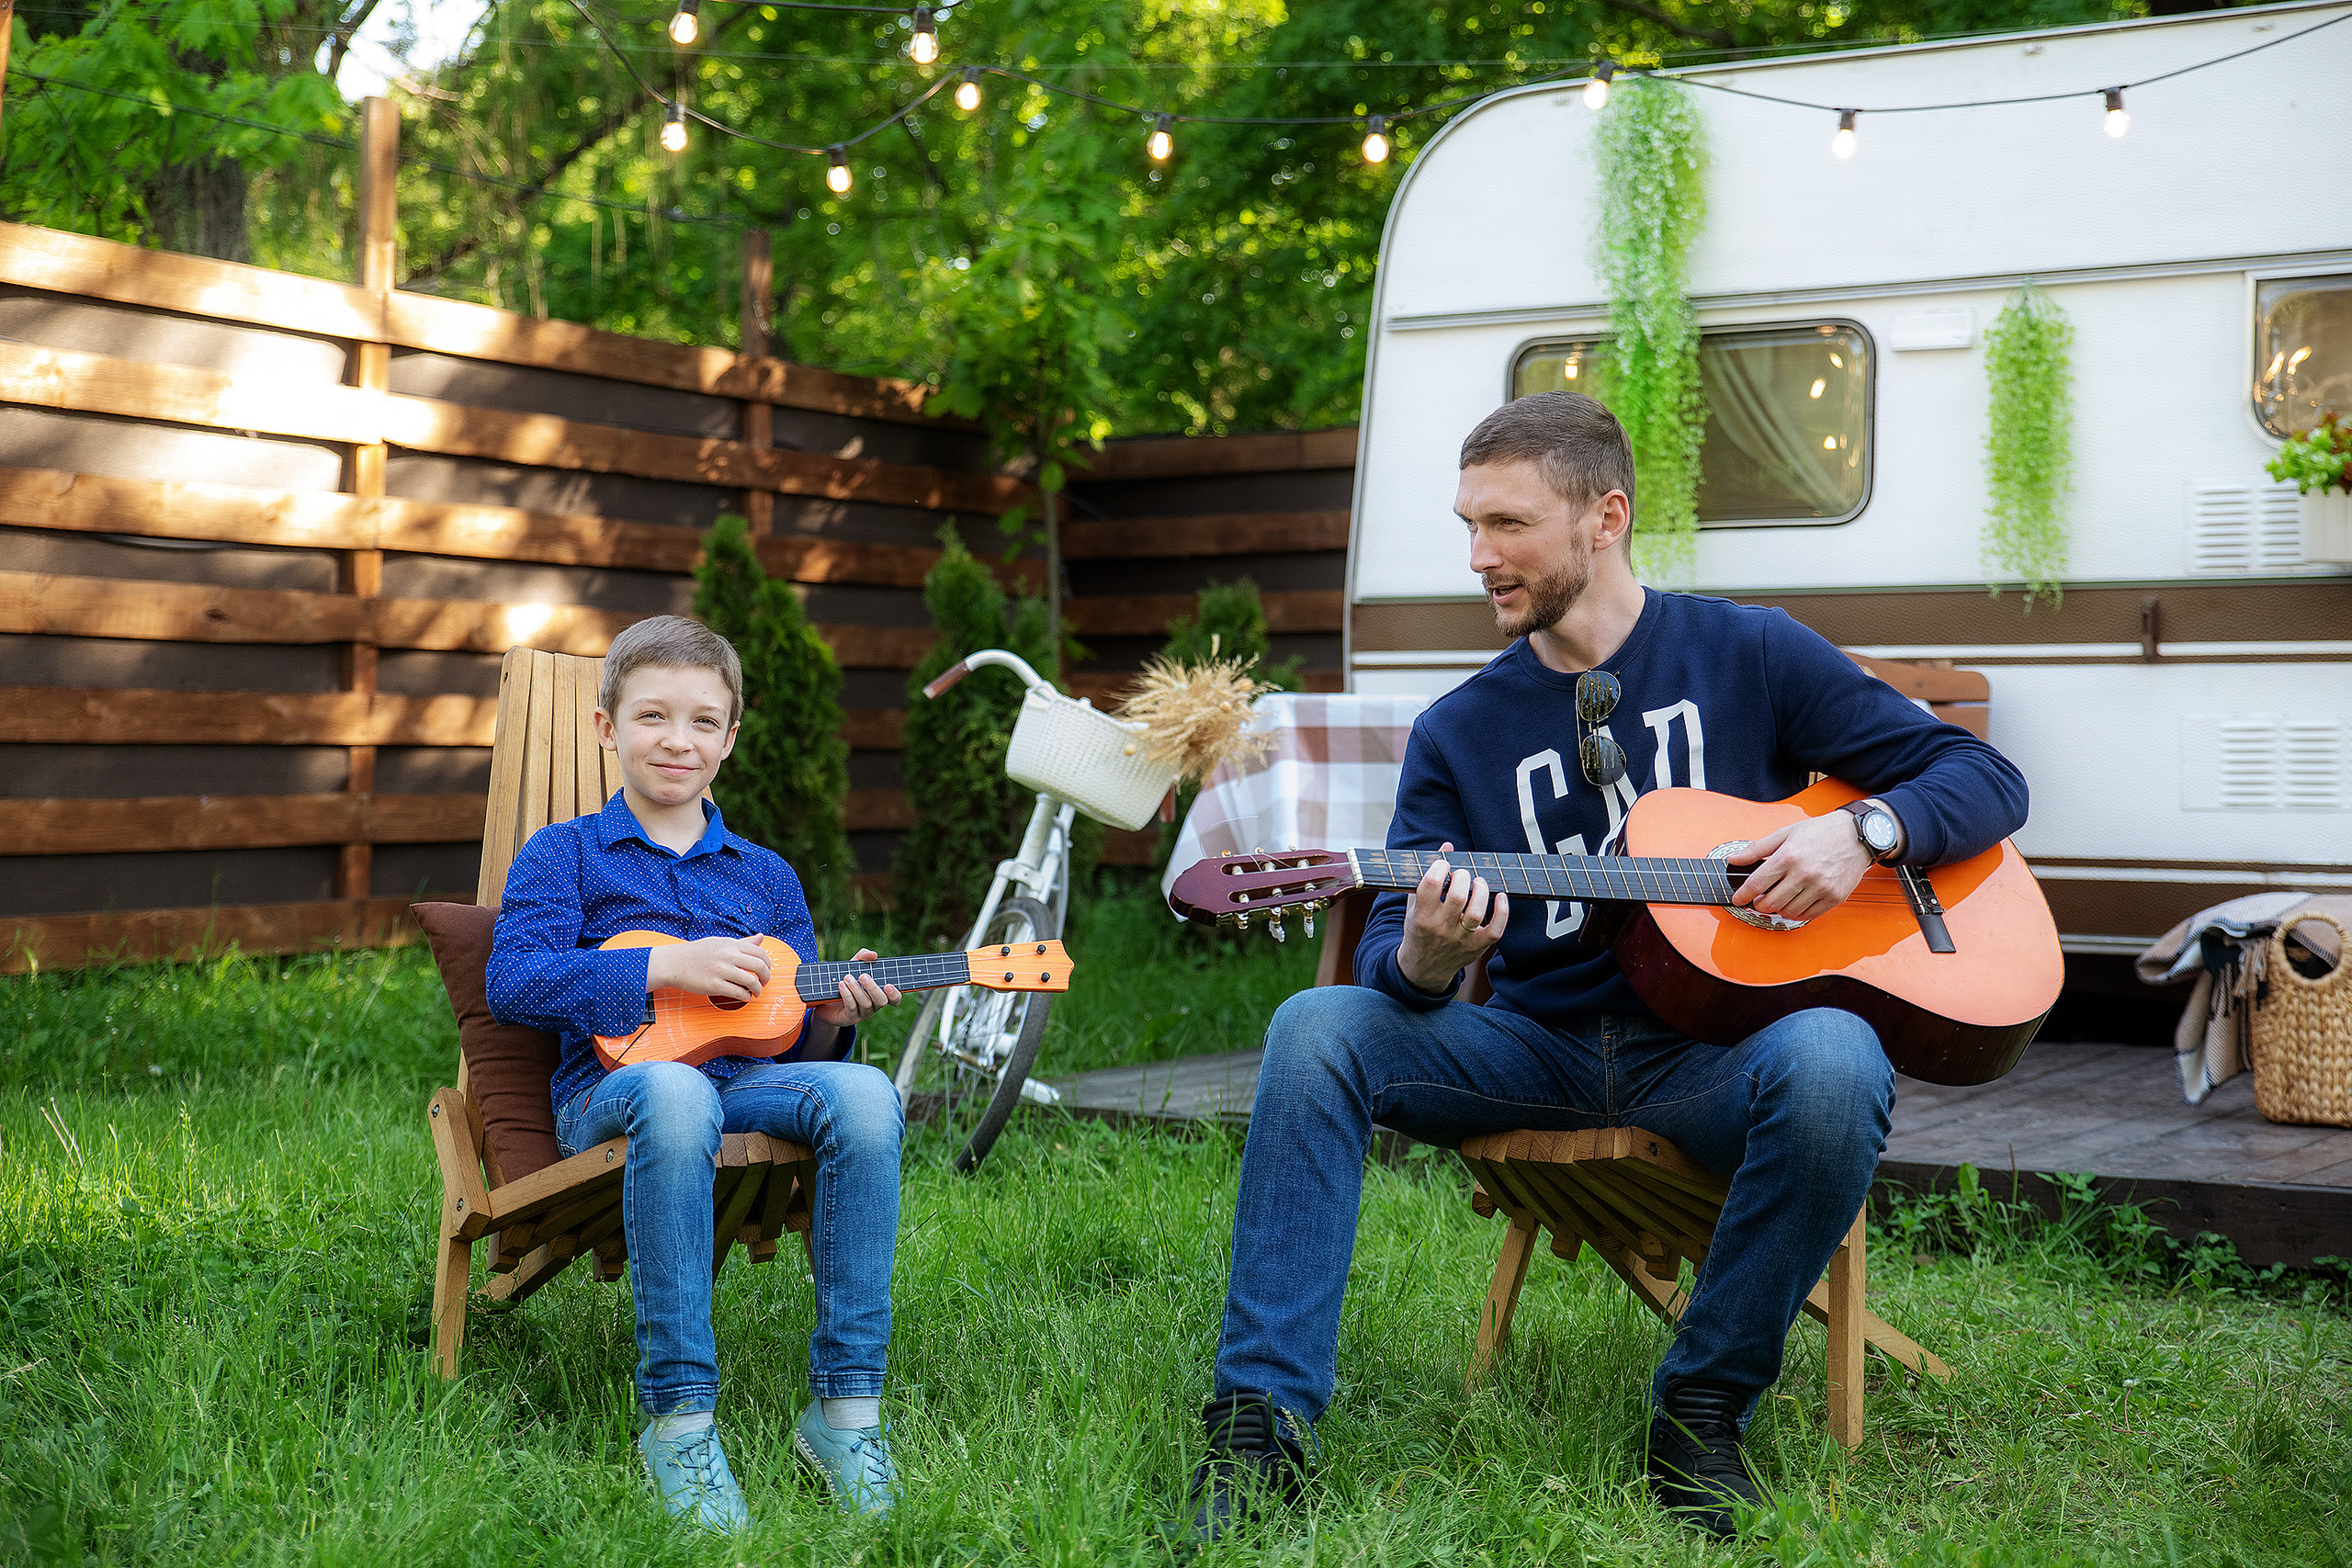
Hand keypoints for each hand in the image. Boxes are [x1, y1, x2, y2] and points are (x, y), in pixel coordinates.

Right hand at [646, 936, 771, 1001]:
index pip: (760, 953)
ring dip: (758, 989)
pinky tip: (744, 997)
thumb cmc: (696, 953)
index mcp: (730, 944)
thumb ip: (742, 942)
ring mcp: (721, 970)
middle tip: (764, 982)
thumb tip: (761, 938)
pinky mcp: (714, 985)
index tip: (767, 970)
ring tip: (756, 992)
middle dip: (766, 977)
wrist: (673, 962)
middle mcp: (728, 955)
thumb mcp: (720, 942)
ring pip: (751, 981)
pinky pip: (738, 993)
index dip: (768, 964)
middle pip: (760, 967)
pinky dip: (745, 997)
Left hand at [813, 949, 901, 1026]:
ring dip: (856, 989)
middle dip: (873, 988)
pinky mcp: (850, 1018)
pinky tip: (841, 985)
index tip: (888, 985)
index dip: (895, 994)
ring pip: (866, 1004)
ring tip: (847, 977)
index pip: (894, 999)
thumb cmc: (845, 980)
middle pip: (881, 1001)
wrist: (825, 999)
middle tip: (862, 976)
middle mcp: (874, 1006)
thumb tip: (873, 955)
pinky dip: (847, 995)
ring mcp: (863, 1014)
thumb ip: (863, 957)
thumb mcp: (854, 966)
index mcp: (879, 994)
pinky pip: (852, 1007)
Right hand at [1397, 843, 1509, 993]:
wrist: (1424, 968)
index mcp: (1421, 916)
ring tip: (1478, 883)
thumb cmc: (1420, 930)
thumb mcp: (1415, 905)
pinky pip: (1495, 930)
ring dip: (1480, 891)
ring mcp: (1460, 940)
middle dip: (1462, 877)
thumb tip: (1447, 846)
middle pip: (1456, 897)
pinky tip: (1500, 897)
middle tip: (1462, 875)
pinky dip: (1502, 912)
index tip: (1444, 864)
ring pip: (1476, 913)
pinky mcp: (1476, 948)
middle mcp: (1440, 929)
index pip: (1430, 885)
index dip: (1440, 867)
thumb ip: (1429, 876)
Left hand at [1728, 812, 1875, 920]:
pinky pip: (1808, 915)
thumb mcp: (1786, 833)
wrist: (1858, 834)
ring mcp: (1821, 887)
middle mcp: (1804, 873)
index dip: (1743, 895)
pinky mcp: (1835, 897)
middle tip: (1758, 900)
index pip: (1757, 883)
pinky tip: (1794, 903)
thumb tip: (1734, 859)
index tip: (1738, 899)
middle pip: (1770, 902)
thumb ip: (1757, 848)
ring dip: (1777, 910)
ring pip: (1788, 912)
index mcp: (1789, 856)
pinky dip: (1797, 913)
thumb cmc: (1821, 832)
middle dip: (1759, 905)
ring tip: (1777, 900)